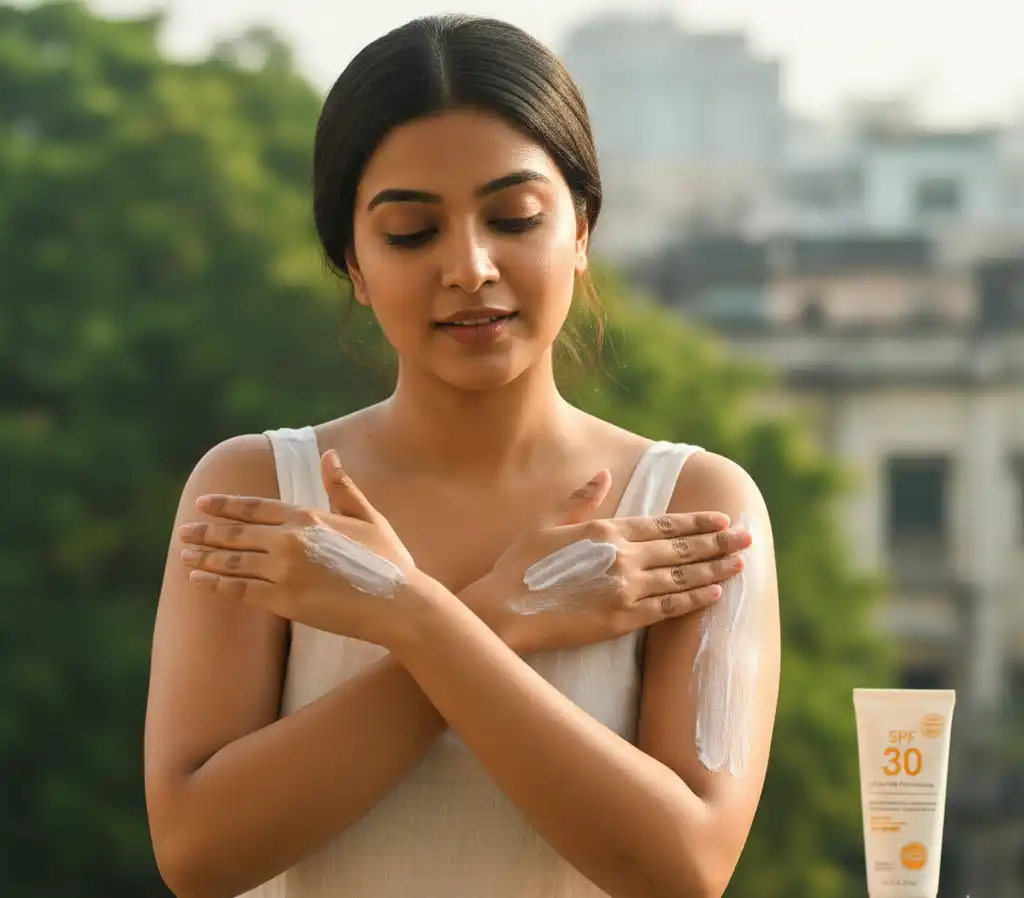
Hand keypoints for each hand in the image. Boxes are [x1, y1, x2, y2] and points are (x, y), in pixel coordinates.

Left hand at [179, 450, 420, 646]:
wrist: (397, 602)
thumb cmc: (388, 559)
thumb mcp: (368, 517)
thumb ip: (342, 488)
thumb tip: (330, 455)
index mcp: (308, 516)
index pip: (255, 508)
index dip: (226, 506)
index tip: (203, 504)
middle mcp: (290, 540)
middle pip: (236, 534)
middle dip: (206, 532)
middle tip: (183, 532)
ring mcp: (284, 571)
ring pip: (232, 563)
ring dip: (205, 559)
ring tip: (184, 556)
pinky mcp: (283, 601)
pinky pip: (240, 591)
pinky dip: (216, 585)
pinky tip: (199, 581)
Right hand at [469, 472, 751, 654]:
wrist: (504, 610)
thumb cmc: (519, 566)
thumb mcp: (546, 523)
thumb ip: (580, 500)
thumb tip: (603, 474)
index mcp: (606, 531)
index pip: (663, 524)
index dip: (696, 522)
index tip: (722, 519)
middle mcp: (623, 557)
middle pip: (681, 549)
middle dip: (718, 542)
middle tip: (747, 538)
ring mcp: (626, 589)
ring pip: (682, 577)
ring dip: (714, 569)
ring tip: (740, 563)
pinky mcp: (623, 619)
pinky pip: (669, 608)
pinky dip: (694, 600)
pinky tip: (715, 594)